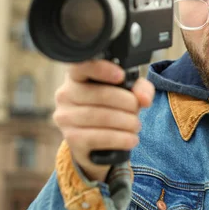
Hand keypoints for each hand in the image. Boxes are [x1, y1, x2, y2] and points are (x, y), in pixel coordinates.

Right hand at [53, 60, 154, 181]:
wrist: (96, 142)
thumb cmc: (111, 108)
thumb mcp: (127, 92)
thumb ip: (140, 88)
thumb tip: (144, 99)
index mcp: (77, 77)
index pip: (81, 67)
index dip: (101, 69)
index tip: (121, 76)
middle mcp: (66, 95)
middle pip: (99, 94)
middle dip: (126, 103)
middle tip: (137, 109)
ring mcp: (65, 117)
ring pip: (99, 116)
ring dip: (125, 122)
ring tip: (136, 125)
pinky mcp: (71, 138)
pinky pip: (98, 137)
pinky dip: (120, 139)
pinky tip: (131, 139)